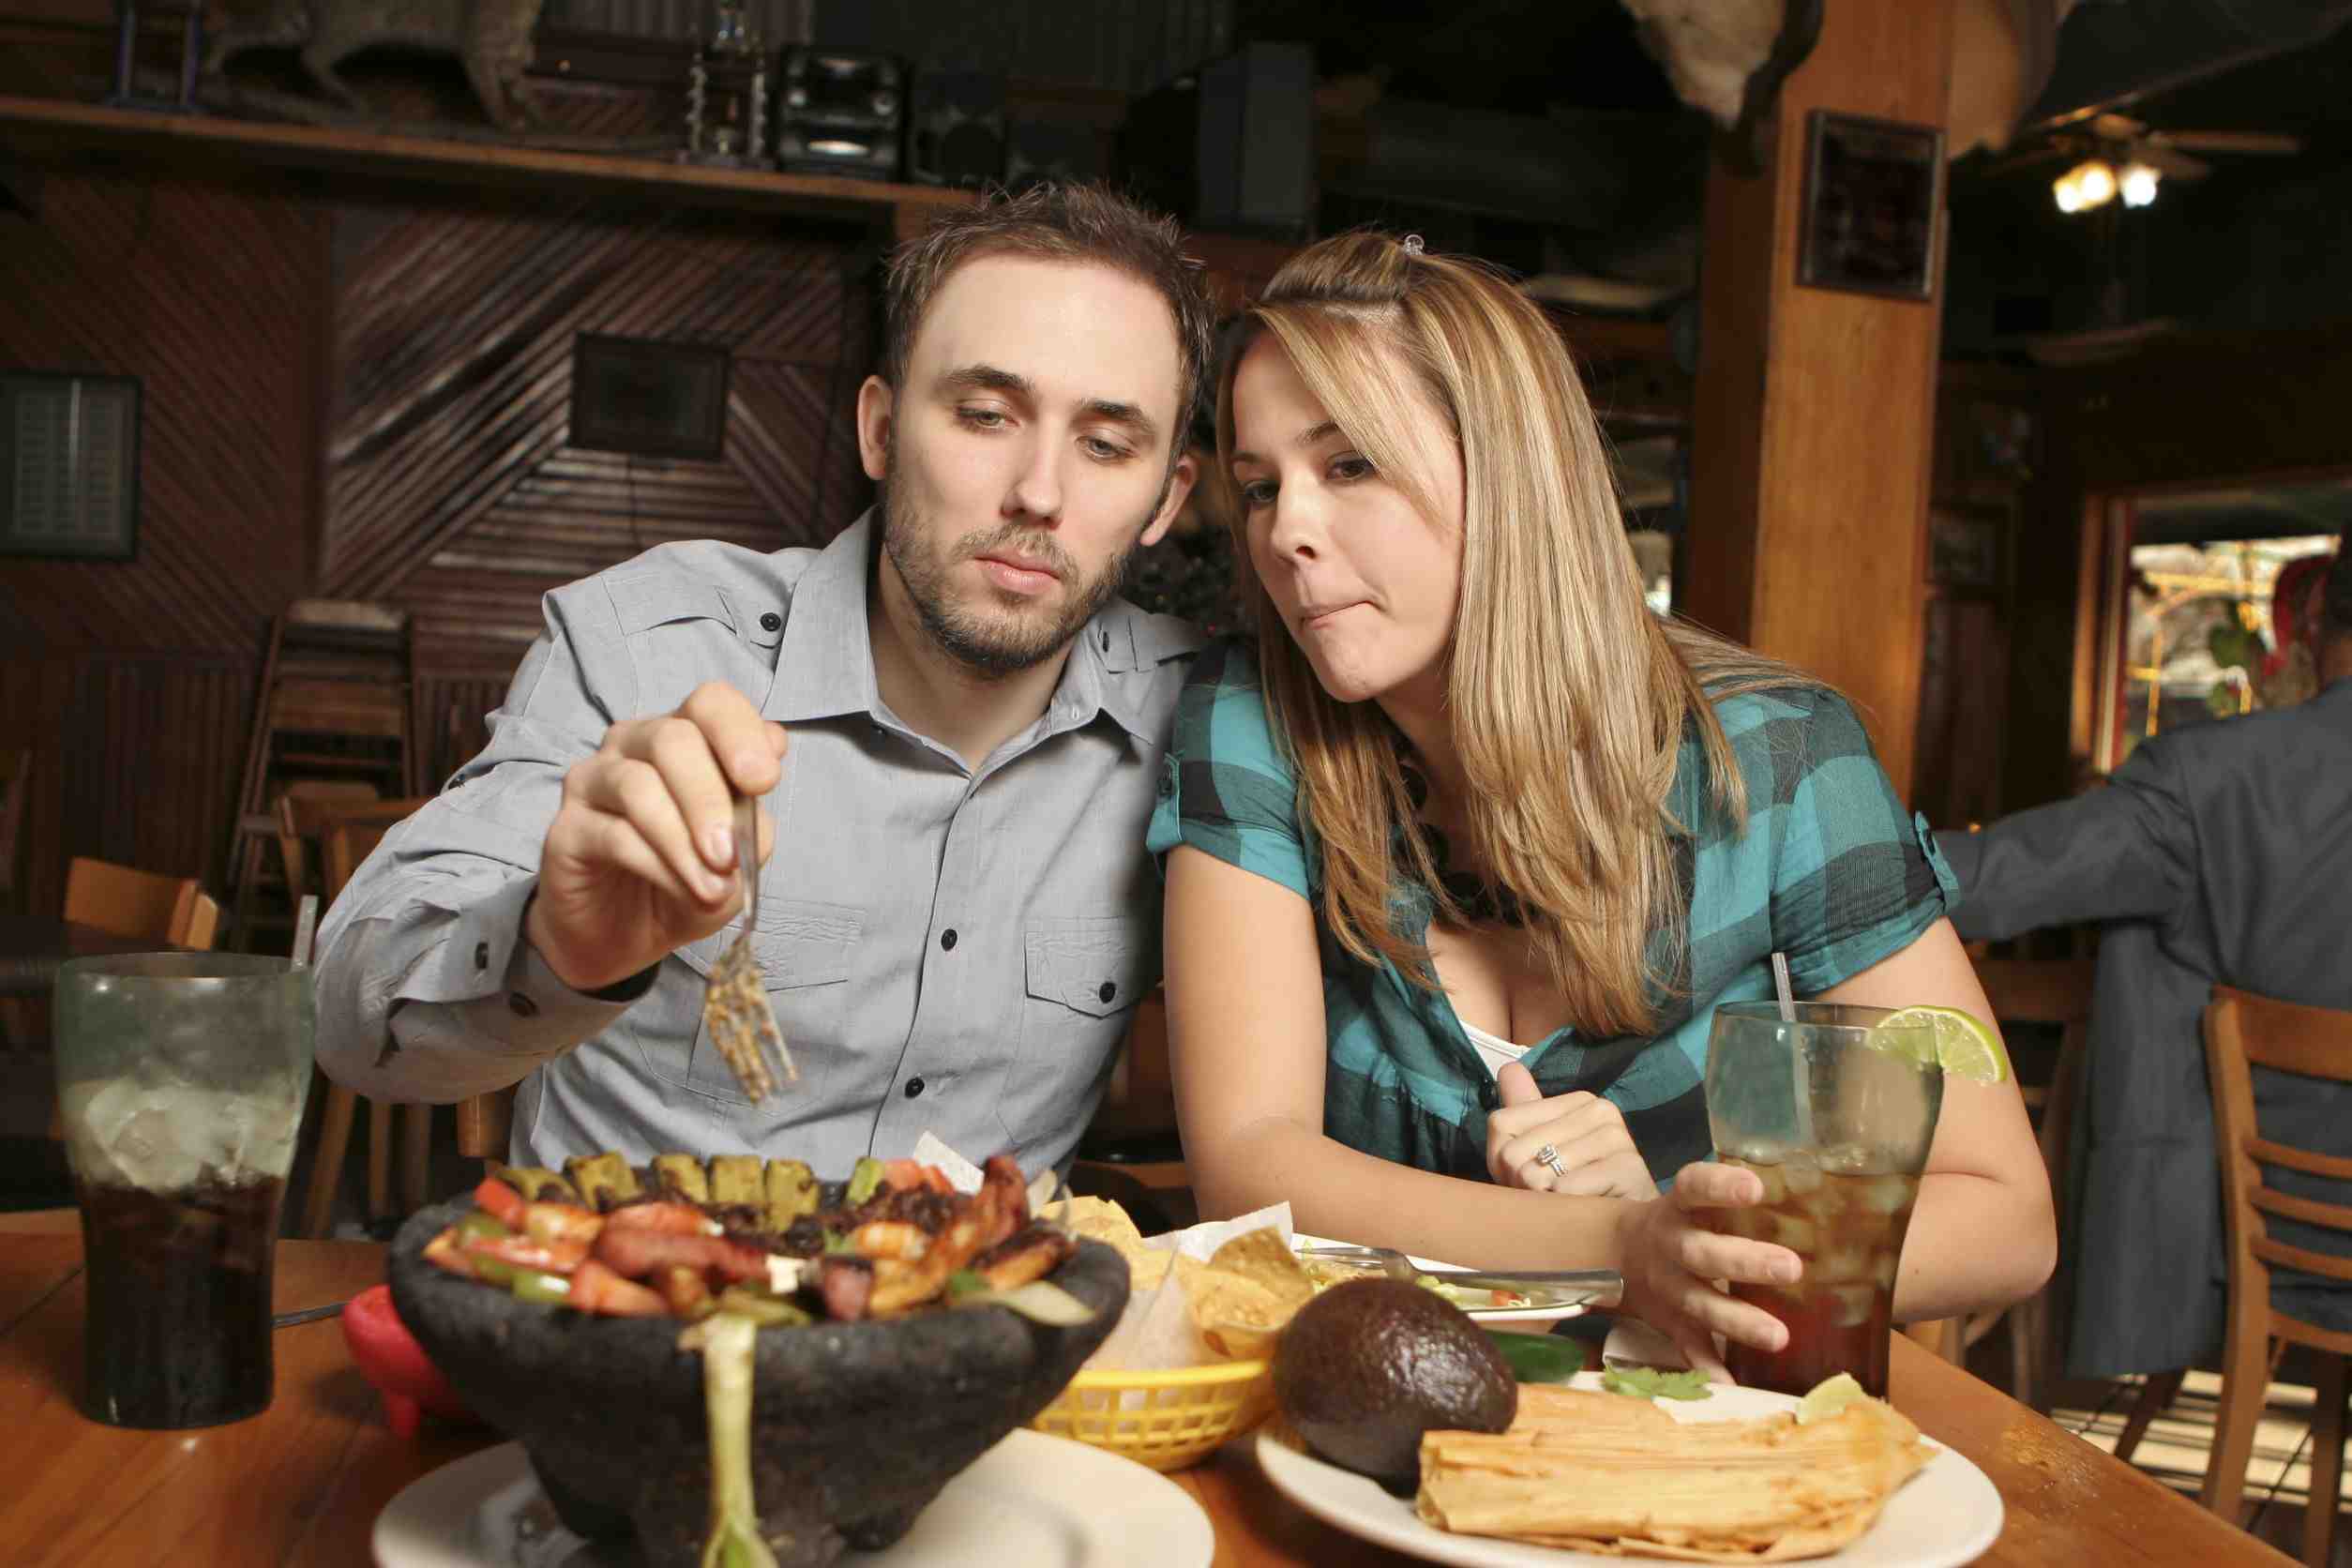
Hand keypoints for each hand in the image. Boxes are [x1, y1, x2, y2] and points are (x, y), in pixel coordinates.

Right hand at [526, 682, 787, 991]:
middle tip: (730, 853)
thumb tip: (755, 800)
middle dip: (709, 797)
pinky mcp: (567, 827)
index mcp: (687, 737)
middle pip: (673, 738)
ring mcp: (594, 781)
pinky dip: (659, 864)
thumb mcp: (738, 864)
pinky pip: (614, 833)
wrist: (626, 938)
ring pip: (639, 786)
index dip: (740, 733)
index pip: (711, 703)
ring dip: (683, 840)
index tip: (764, 782)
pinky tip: (683, 890)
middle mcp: (635, 745)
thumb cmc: (685, 885)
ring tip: (711, 886)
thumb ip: (753, 829)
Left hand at [1485, 1063, 1657, 1198]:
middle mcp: (1601, 1110)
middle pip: (1514, 1151)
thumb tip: (1510, 1068)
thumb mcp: (1537, 1152)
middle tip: (1548, 1196)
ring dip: (1539, 1201)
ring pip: (1536, 1173)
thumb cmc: (1574, 1192)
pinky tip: (1581, 1211)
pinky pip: (1564, 1189)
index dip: (1500, 1161)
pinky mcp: (1629, 1168)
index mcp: (1578, 1100)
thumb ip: (1520, 1113)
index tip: (1527, 1176)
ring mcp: (1619, 1137)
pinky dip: (1562, 1209)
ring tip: (1565, 1206)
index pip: (1500, 1123)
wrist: (1625, 1233)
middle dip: (1520, 1185)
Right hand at [1614, 1159, 1801, 1380]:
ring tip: (1779, 1336)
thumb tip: (1819, 1193)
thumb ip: (1737, 1198)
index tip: (1755, 1188)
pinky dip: (1706, 1366)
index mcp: (1678, 1207)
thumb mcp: (1697, 1199)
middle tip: (1791, 1268)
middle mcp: (1670, 1245)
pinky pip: (1686, 1346)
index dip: (1721, 1187)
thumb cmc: (1684, 1221)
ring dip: (1737, 1321)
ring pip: (1699, 1304)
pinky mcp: (1669, 1321)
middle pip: (1701, 1253)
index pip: (1695, 1188)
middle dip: (1743, 1262)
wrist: (1619, 1254)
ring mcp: (1668, 1286)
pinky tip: (1730, 1383)